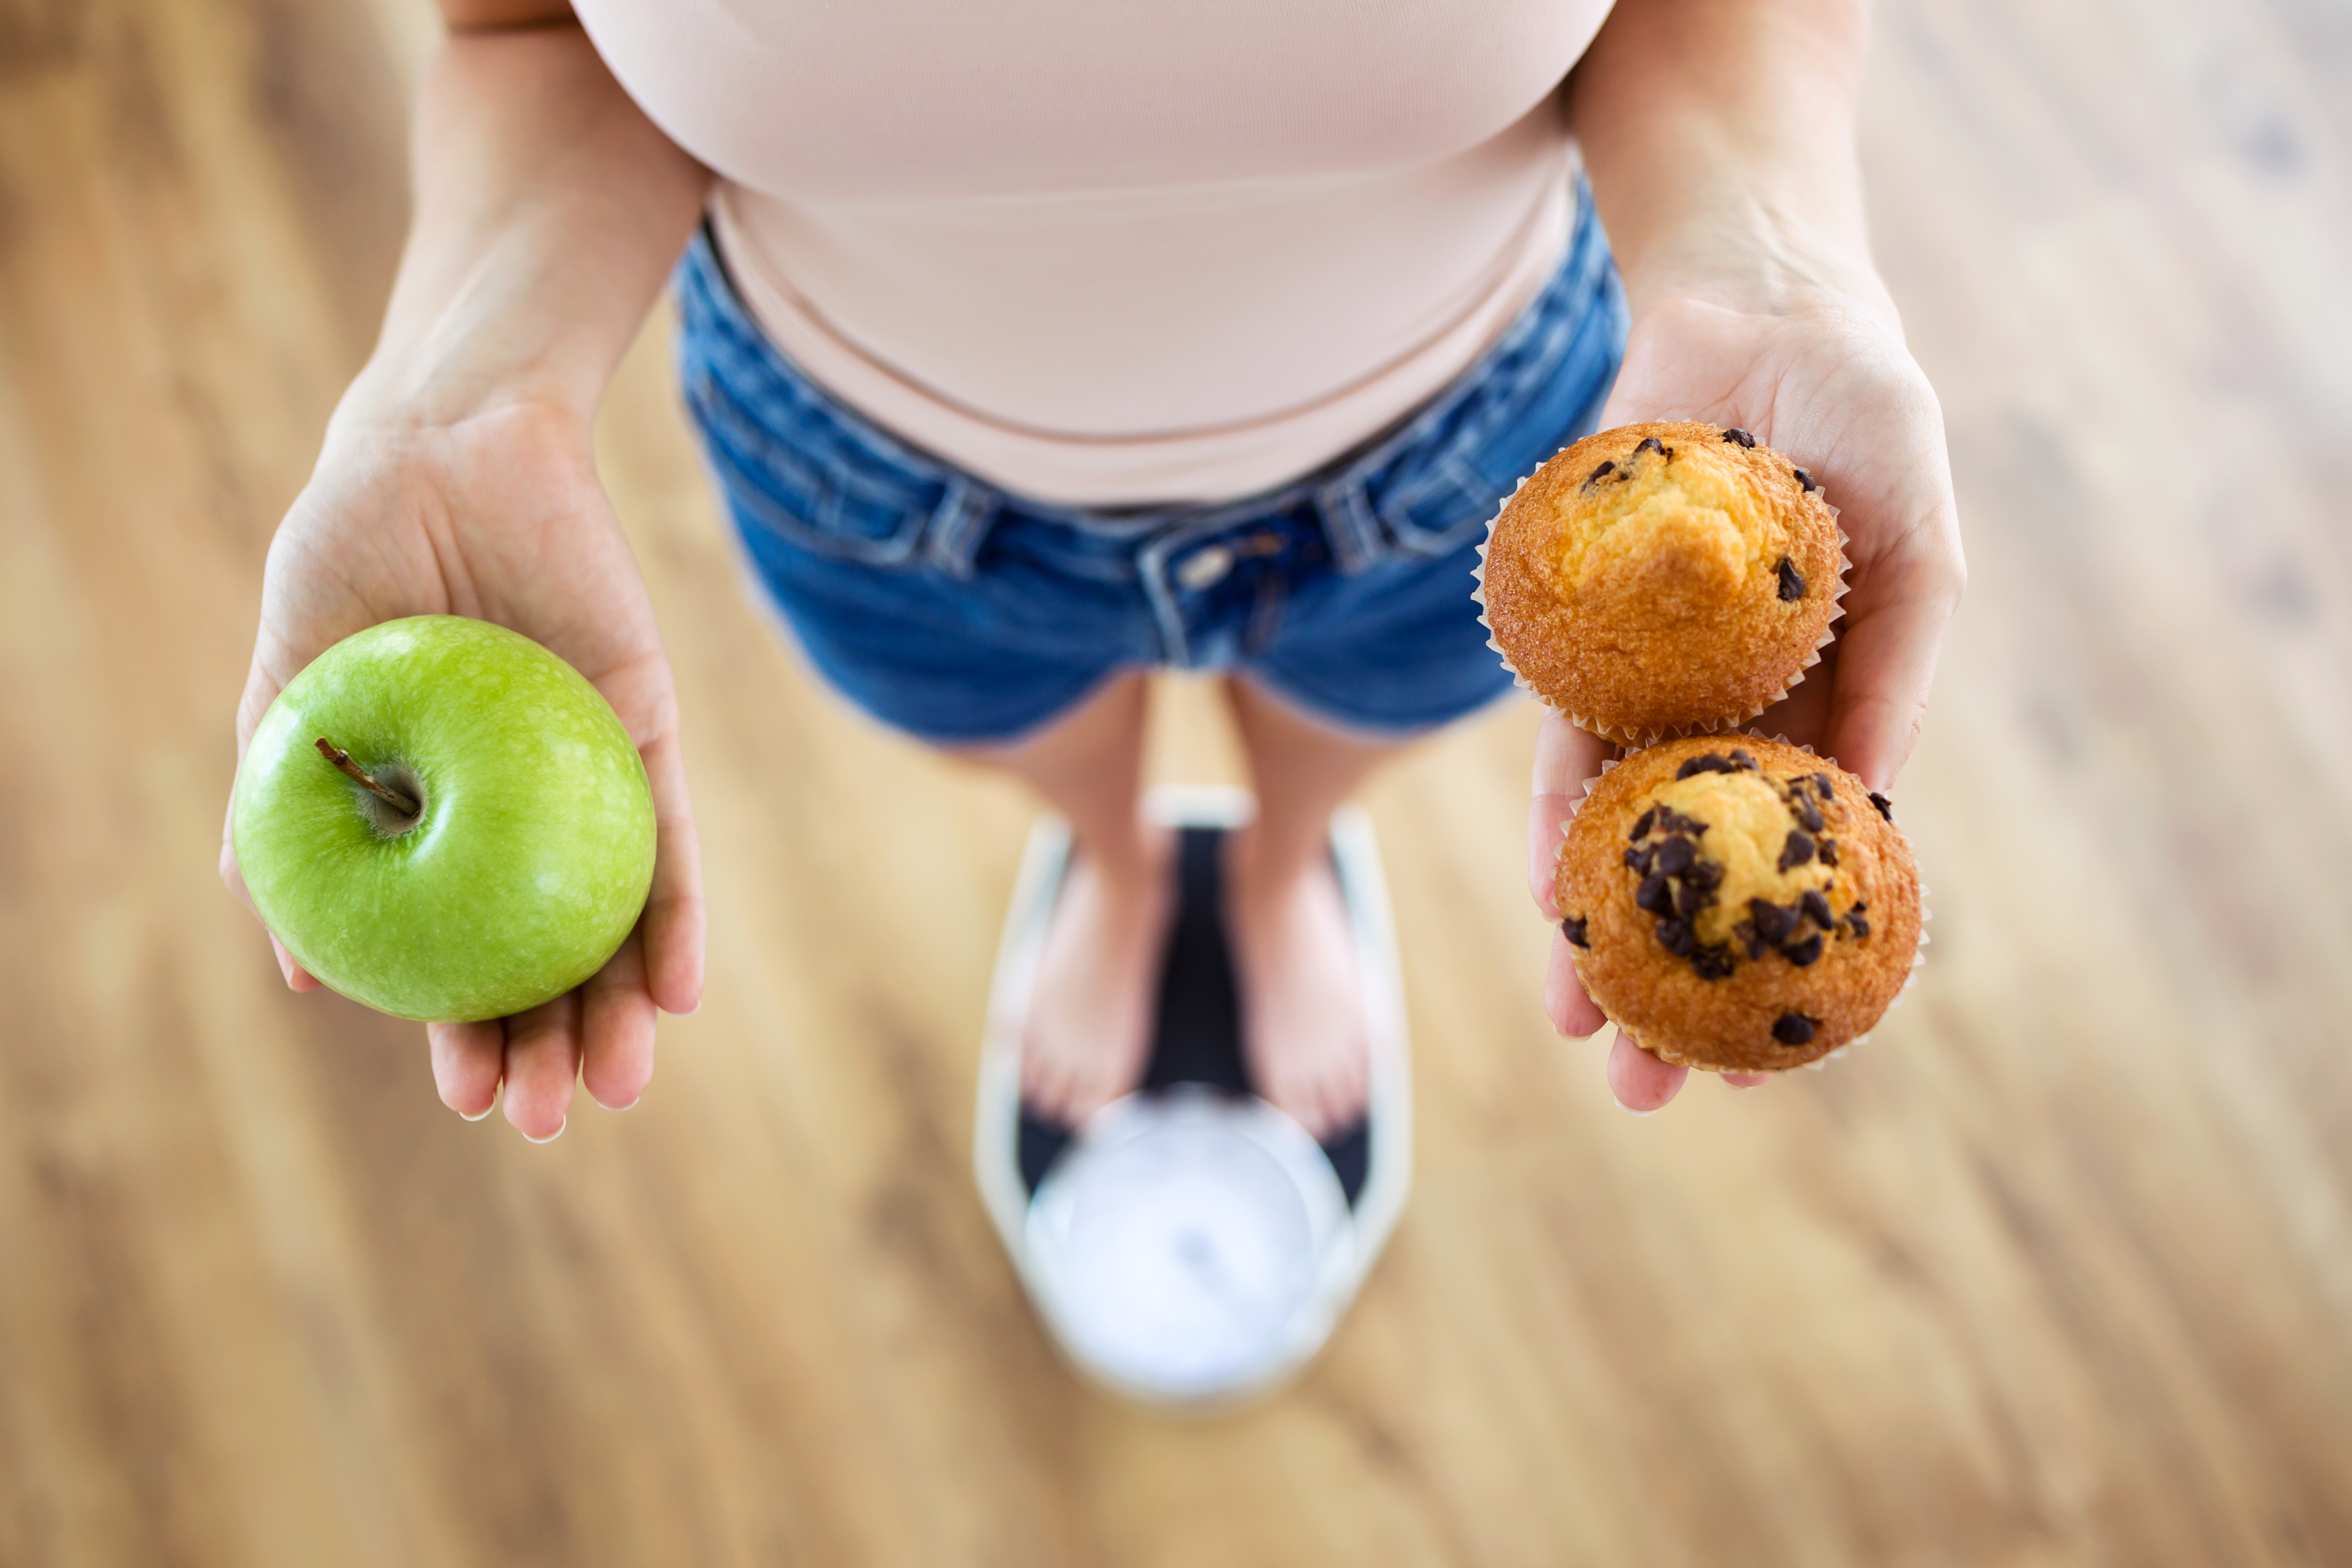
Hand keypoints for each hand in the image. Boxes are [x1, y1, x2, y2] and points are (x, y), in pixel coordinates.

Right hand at [221, 396, 705, 1139]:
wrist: (435, 453)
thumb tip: (300, 971)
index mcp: (440, 825)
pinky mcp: (648, 729)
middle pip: (551, 958)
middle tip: (547, 1119)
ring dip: (624, 1007)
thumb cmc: (347, 563)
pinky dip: (680, 912)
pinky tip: (681, 988)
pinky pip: (674, 835)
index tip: (468, 1101)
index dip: (469, 1035)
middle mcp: (524, 817)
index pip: (463, 957)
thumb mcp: (290, 704)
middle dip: (553, 1047)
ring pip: (620, 918)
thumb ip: (286, 828)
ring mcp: (591, 778)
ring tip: (621, 1085)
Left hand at [1529, 291, 1964, 1111]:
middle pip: (1696, 880)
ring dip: (1593, 935)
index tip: (1764, 1067)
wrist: (1751, 315)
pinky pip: (1563, 746)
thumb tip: (1872, 798)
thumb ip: (1897, 666)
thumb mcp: (1915, 545)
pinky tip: (1545, 893)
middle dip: (1667, 990)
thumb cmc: (1862, 423)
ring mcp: (1652, 689)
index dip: (1786, 971)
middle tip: (1643, 1091)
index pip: (1803, 874)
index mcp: (1824, 719)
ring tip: (1575, 1026)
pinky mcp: (1582, 640)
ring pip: (1618, 838)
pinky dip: (1555, 820)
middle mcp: (1730, 723)